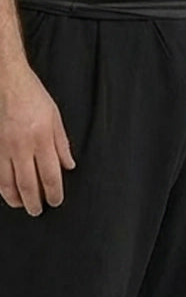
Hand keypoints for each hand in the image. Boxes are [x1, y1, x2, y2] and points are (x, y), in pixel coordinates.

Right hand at [0, 63, 75, 215]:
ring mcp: (5, 149)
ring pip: (9, 184)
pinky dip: (2, 188)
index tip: (56, 201)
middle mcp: (23, 146)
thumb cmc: (34, 98)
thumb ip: (62, 143)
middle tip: (38, 211)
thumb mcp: (55, 117)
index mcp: (42, 137)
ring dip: (16, 199)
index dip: (54, 192)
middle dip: (34, 202)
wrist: (9, 85)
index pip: (51, 173)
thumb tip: (69, 165)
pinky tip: (8, 193)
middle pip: (29, 184)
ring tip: (22, 205)